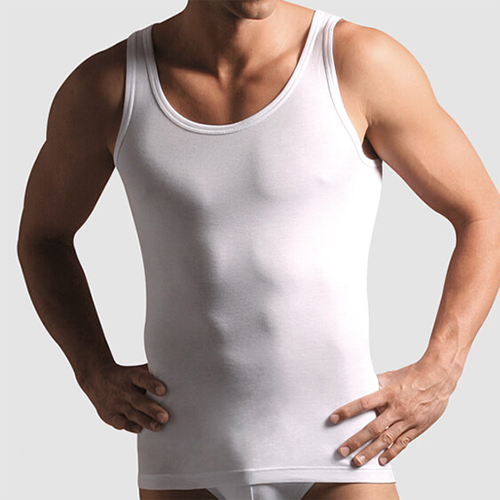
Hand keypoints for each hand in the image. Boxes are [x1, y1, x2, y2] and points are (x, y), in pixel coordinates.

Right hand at [77, 362, 169, 433]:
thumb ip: (153, 374)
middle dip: (152, 409)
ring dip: (145, 421)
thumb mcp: (137, 371)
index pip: (142, 379)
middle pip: (138, 400)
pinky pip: (120, 422)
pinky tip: (140, 429)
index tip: (164, 390)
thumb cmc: (127, 376)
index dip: (152, 384)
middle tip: (166, 417)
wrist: (97, 378)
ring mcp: (116, 403)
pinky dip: (130, 426)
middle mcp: (123, 390)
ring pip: (131, 414)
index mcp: (131, 377)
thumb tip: (177, 375)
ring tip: (158, 426)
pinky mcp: (110, 415)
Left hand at [329, 359, 456, 465]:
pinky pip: (402, 443)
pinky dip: (391, 453)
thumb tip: (357, 382)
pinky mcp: (417, 428)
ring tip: (357, 461)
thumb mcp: (390, 375)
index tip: (333, 418)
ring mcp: (408, 420)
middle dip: (356, 440)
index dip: (347, 411)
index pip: (363, 403)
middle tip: (341, 450)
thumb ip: (374, 382)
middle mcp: (397, 409)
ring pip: (386, 439)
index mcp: (388, 393)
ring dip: (370, 451)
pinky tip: (380, 461)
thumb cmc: (411, 374)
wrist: (438, 378)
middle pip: (373, 427)